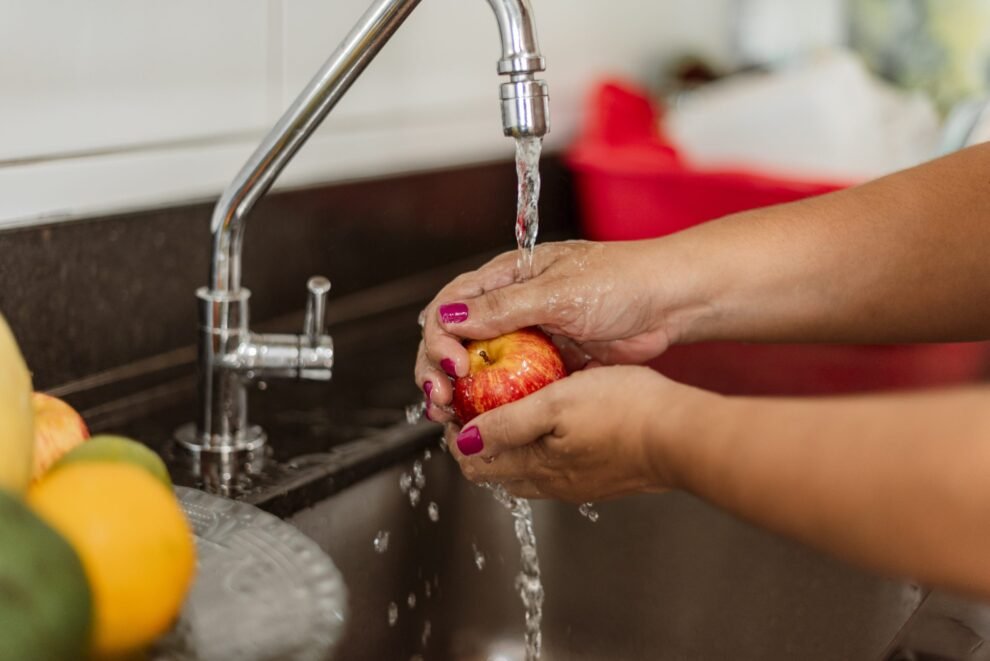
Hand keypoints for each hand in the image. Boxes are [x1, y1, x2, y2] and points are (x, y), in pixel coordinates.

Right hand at [415, 240, 696, 421]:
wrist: (669, 303)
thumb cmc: (621, 281)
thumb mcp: (558, 292)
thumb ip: (502, 307)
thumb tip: (449, 317)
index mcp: (505, 278)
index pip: (450, 305)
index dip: (440, 337)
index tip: (453, 365)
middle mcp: (508, 308)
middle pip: (454, 341)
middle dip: (438, 371)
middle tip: (441, 401)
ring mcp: (526, 339)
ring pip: (478, 369)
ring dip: (461, 394)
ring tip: (452, 418)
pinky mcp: (546, 366)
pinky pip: (509, 388)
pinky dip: (493, 406)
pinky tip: (485, 423)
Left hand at [445, 365, 699, 502]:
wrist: (682, 435)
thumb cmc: (624, 412)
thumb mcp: (554, 404)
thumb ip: (505, 424)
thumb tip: (463, 441)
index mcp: (534, 466)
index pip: (474, 463)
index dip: (456, 434)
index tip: (455, 404)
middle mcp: (552, 483)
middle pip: (497, 468)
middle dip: (479, 439)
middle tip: (478, 403)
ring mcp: (578, 482)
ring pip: (528, 467)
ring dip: (511, 442)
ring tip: (514, 407)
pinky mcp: (603, 475)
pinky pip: (558, 464)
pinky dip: (543, 444)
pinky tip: (558, 420)